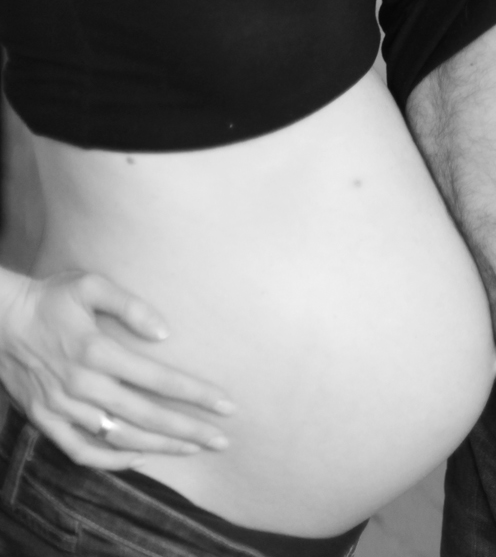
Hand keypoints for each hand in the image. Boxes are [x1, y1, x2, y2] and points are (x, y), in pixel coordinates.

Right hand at [0, 271, 233, 469]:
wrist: (0, 320)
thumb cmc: (51, 297)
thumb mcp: (91, 284)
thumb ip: (130, 305)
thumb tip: (165, 333)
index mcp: (98, 351)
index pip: (159, 380)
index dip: (195, 395)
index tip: (226, 405)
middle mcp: (83, 385)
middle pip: (147, 415)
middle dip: (188, 430)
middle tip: (221, 439)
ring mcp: (63, 407)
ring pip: (120, 437)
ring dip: (160, 447)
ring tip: (192, 450)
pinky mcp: (46, 420)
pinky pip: (82, 451)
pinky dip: (112, 459)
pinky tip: (139, 457)